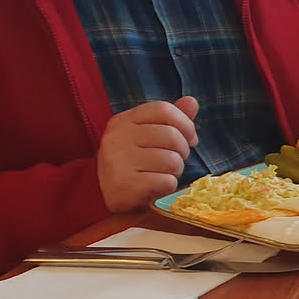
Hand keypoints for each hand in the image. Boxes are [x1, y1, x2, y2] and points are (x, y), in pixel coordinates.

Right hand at [97, 97, 198, 211]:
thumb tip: (191, 101)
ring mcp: (118, 161)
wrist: (107, 197)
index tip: (190, 139)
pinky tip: (156, 188)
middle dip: (182, 151)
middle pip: (171, 136)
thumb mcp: (146, 136)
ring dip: (176, 171)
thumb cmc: (133, 163)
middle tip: (175, 161)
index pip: (163, 109)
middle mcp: (117, 138)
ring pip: (172, 160)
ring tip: (162, 174)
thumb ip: (168, 119)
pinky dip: (168, 187)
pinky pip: (166, 182)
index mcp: (122, 121)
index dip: (185, 124)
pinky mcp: (125, 185)